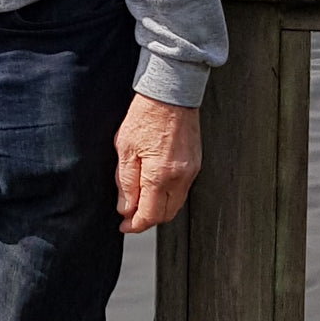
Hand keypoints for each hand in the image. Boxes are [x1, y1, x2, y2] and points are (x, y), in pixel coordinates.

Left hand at [115, 93, 201, 233]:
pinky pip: (182, 190)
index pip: (150, 215)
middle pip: (165, 214)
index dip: (135, 225)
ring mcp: (191, 172)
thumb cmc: (145, 115)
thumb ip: (125, 181)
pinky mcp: (196, 164)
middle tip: (129, 216)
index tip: (124, 226)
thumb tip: (125, 207)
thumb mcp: (125, 147)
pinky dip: (167, 195)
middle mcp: (180, 178)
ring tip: (139, 202)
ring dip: (158, 208)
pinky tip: (154, 188)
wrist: (171, 94)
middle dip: (147, 219)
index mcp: (160, 175)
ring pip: (175, 204)